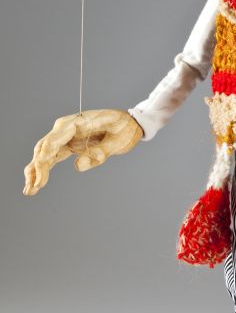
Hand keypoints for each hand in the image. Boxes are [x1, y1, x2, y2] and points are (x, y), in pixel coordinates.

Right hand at [23, 109, 143, 195]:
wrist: (129, 123)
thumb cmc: (124, 128)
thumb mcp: (119, 141)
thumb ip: (100, 153)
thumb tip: (78, 166)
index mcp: (77, 122)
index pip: (54, 139)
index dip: (45, 157)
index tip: (40, 173)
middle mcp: (67, 128)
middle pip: (45, 147)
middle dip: (37, 168)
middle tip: (33, 188)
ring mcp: (66, 136)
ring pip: (44, 153)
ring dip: (35, 171)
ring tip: (29, 190)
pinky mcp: (68, 145)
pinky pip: (52, 157)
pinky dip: (43, 169)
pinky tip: (36, 183)